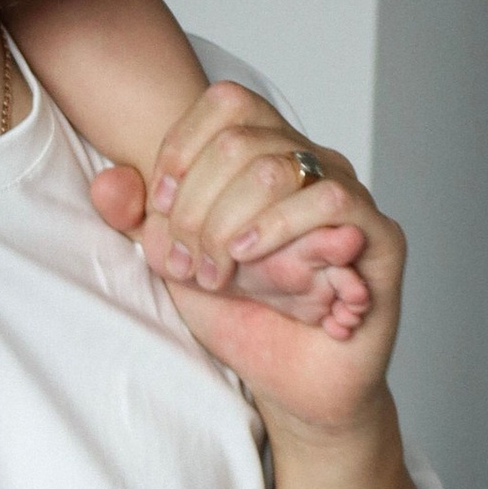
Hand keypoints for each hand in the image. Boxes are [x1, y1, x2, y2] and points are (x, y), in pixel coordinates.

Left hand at [90, 83, 402, 439]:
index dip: (180, 153)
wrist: (293, 384)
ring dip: (230, 224)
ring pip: (281, 166)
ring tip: (219, 272)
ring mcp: (351, 193)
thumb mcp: (175, 262)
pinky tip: (254, 262)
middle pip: (240, 141)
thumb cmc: (242, 314)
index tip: (161, 216)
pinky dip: (280, 230)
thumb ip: (138, 220)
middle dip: (196, 208)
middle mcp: (313, 162)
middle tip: (189, 265)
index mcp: (268, 153)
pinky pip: (333, 202)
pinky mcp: (381, 236)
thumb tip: (106, 183)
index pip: (225, 105)